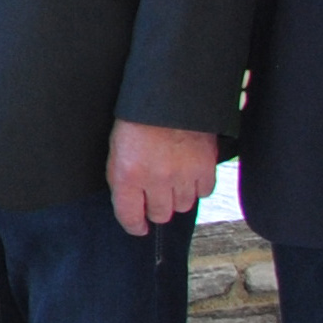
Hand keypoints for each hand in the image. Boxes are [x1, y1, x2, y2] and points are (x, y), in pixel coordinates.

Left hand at [105, 120, 217, 235]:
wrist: (168, 94)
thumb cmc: (138, 119)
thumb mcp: (117, 149)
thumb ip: (123, 179)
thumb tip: (133, 205)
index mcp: (127, 174)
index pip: (129, 215)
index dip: (134, 225)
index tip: (138, 227)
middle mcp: (155, 179)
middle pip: (160, 214)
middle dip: (156, 208)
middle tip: (156, 195)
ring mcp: (182, 175)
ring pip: (183, 206)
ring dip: (177, 197)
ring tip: (173, 178)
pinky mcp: (205, 167)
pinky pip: (204, 192)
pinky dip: (197, 186)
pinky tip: (190, 173)